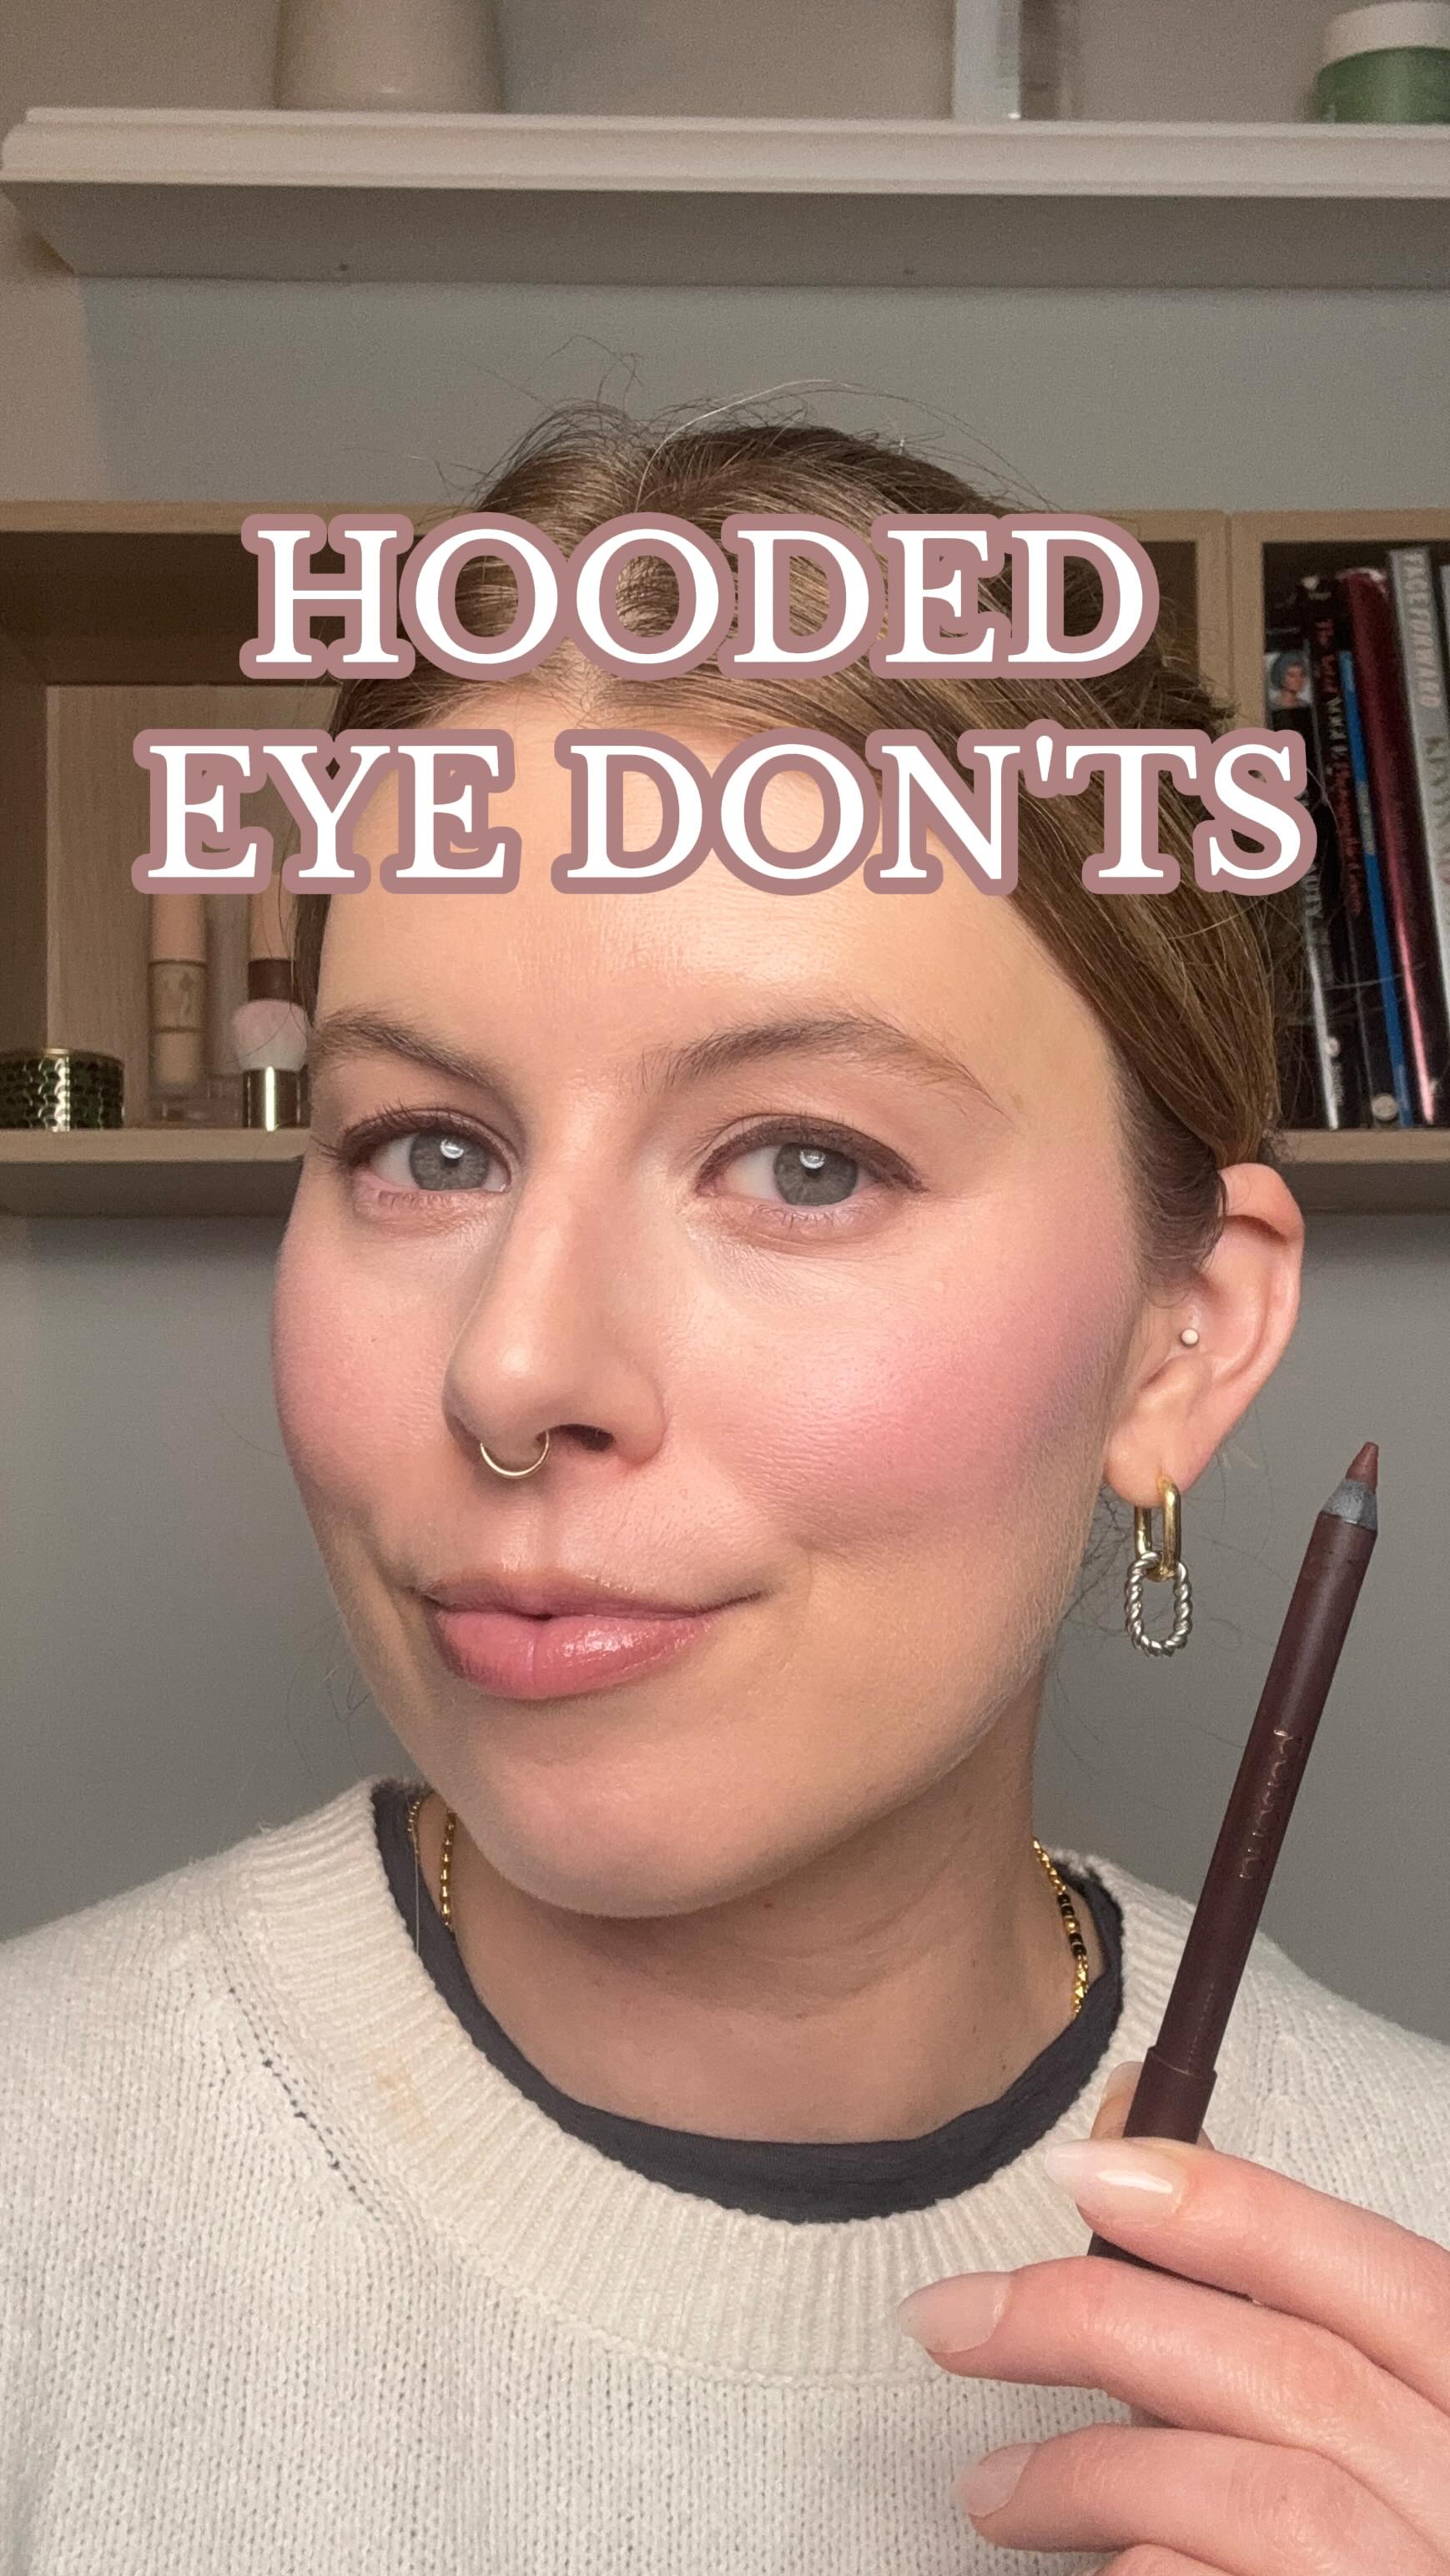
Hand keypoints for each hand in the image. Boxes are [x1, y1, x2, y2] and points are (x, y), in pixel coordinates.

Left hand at [895, 2059, 1449, 2571]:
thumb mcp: (1381, 2464)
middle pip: (1294, 2374)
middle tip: (955, 2319)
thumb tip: (1136, 2217)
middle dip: (1097, 2320)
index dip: (1241, 2209)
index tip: (1089, 2170)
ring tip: (992, 2491)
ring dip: (1089, 2468)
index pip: (1396, 2283)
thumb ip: (1289, 2366)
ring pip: (1252, 2494)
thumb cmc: (1379, 2564)